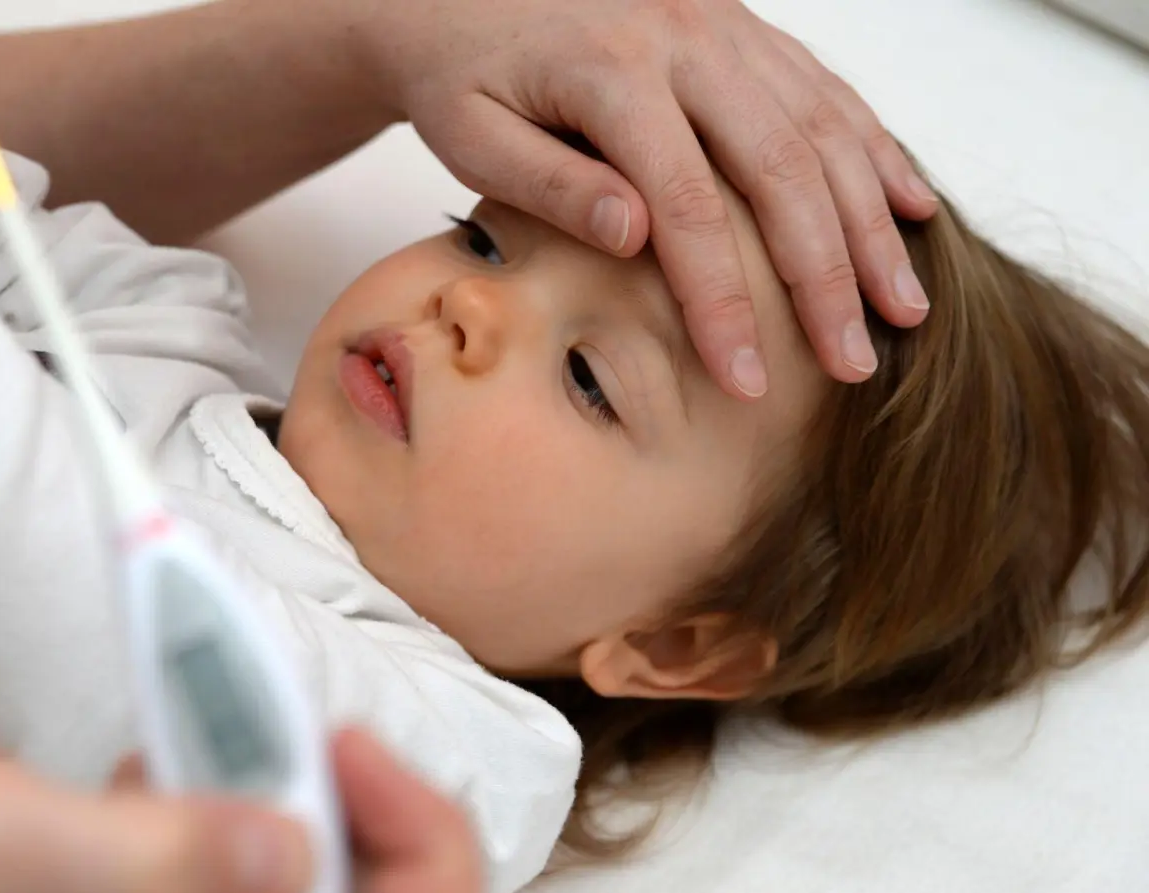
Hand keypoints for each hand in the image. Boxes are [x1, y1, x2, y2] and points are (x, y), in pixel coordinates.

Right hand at [0, 729, 482, 892]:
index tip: (343, 740)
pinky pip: (228, 867)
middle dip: (336, 801)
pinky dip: (216, 804)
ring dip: (275, 791)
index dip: (408, 838)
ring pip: (299, 875)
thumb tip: (290, 852)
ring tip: (203, 725)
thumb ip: (140, 859)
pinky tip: (154, 768)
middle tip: (267, 716)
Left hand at [346, 0, 936, 397]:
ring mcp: (723, 28)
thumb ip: (550, 183)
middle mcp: (685, 40)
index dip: (724, 300)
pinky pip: (826, 90)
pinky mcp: (742, 28)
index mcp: (611, 73)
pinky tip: (912, 209)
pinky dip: (875, 151)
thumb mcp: (472, 135)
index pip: (687, 206)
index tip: (747, 380)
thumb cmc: (458, 74)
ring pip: (823, 128)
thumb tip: (634, 236)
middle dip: (827, 277)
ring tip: (904, 309)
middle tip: (854, 366)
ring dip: (872, 223)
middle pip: (782, 169)